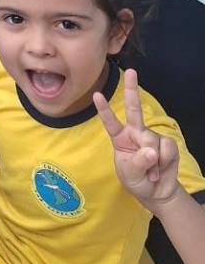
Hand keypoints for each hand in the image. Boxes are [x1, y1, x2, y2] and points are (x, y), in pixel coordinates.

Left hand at [94, 68, 180, 210]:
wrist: (157, 193)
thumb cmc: (137, 180)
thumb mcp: (129, 174)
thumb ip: (137, 163)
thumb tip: (151, 151)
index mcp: (120, 138)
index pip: (110, 122)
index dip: (104, 109)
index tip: (96, 95)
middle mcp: (135, 132)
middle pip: (133, 109)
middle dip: (132, 89)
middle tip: (131, 71)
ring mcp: (151, 137)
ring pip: (151, 141)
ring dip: (152, 162)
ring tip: (151, 172)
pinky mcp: (167, 144)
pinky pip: (166, 149)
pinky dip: (164, 162)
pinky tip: (161, 169)